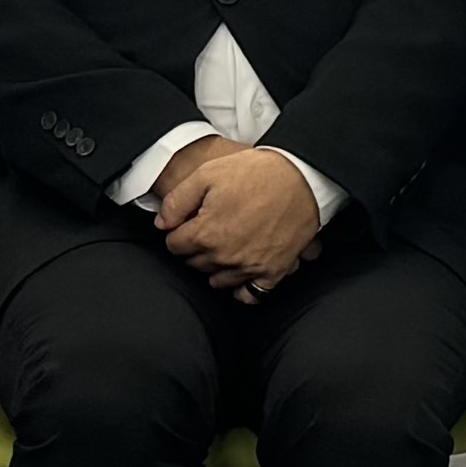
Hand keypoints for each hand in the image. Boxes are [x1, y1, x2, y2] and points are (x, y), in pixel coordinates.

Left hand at [152, 136, 323, 298]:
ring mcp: (250, 267)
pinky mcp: (273, 271)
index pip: (174, 245)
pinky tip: (240, 273)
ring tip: (224, 244)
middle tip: (209, 227)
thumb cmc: (256, 172)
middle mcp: (225, 256)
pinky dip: (242, 288)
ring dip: (215, 265)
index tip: (189, 221)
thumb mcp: (207, 173)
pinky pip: (251, 294)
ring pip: (217, 280)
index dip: (179, 230)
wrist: (302, 177)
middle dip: (196, 247)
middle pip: (194, 264)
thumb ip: (177, 201)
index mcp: (206, 234)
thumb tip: (163, 224)